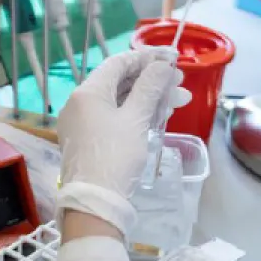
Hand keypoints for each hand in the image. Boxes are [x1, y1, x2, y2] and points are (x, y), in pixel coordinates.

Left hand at [56, 49, 190, 237]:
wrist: (95, 202)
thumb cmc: (114, 157)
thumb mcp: (136, 119)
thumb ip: (150, 88)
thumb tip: (162, 64)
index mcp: (87, 92)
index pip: (118, 63)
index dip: (147, 57)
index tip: (172, 58)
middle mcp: (80, 103)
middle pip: (120, 82)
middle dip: (152, 81)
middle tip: (180, 84)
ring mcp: (83, 123)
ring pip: (120, 102)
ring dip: (149, 99)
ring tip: (178, 102)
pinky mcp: (89, 140)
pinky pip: (115, 118)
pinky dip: (136, 115)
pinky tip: (159, 117)